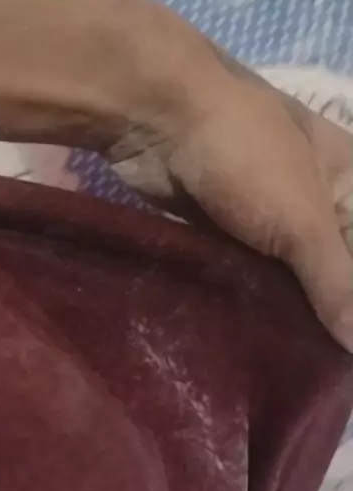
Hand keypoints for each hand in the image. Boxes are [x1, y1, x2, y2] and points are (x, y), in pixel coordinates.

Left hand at [112, 61, 352, 351]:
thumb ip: (337, 284)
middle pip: (331, 268)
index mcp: (350, 183)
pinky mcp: (224, 234)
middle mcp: (314, 200)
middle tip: (325, 370)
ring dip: (288, 315)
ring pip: (288, 278)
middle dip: (327, 312)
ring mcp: (266, 217)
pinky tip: (255, 343)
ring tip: (291, 366)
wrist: (156, 120)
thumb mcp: (303, 221)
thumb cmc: (246, 157)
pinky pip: (248, 277)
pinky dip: (252, 304)